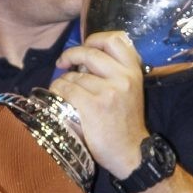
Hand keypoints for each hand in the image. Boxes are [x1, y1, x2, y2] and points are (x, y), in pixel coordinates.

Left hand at [50, 31, 148, 178]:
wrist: (130, 153)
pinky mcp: (93, 106)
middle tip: (63, 63)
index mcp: (133, 71)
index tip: (85, 46)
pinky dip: (58, 91)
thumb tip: (83, 56)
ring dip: (64, 80)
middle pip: (89, 53)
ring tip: (66, 90)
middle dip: (71, 55)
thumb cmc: (125, 121)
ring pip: (74, 75)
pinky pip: (67, 89)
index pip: (115, 39)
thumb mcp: (130, 89)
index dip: (95, 39)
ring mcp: (109, 92)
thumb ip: (115, 70)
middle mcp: (124, 78)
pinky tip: (59, 97)